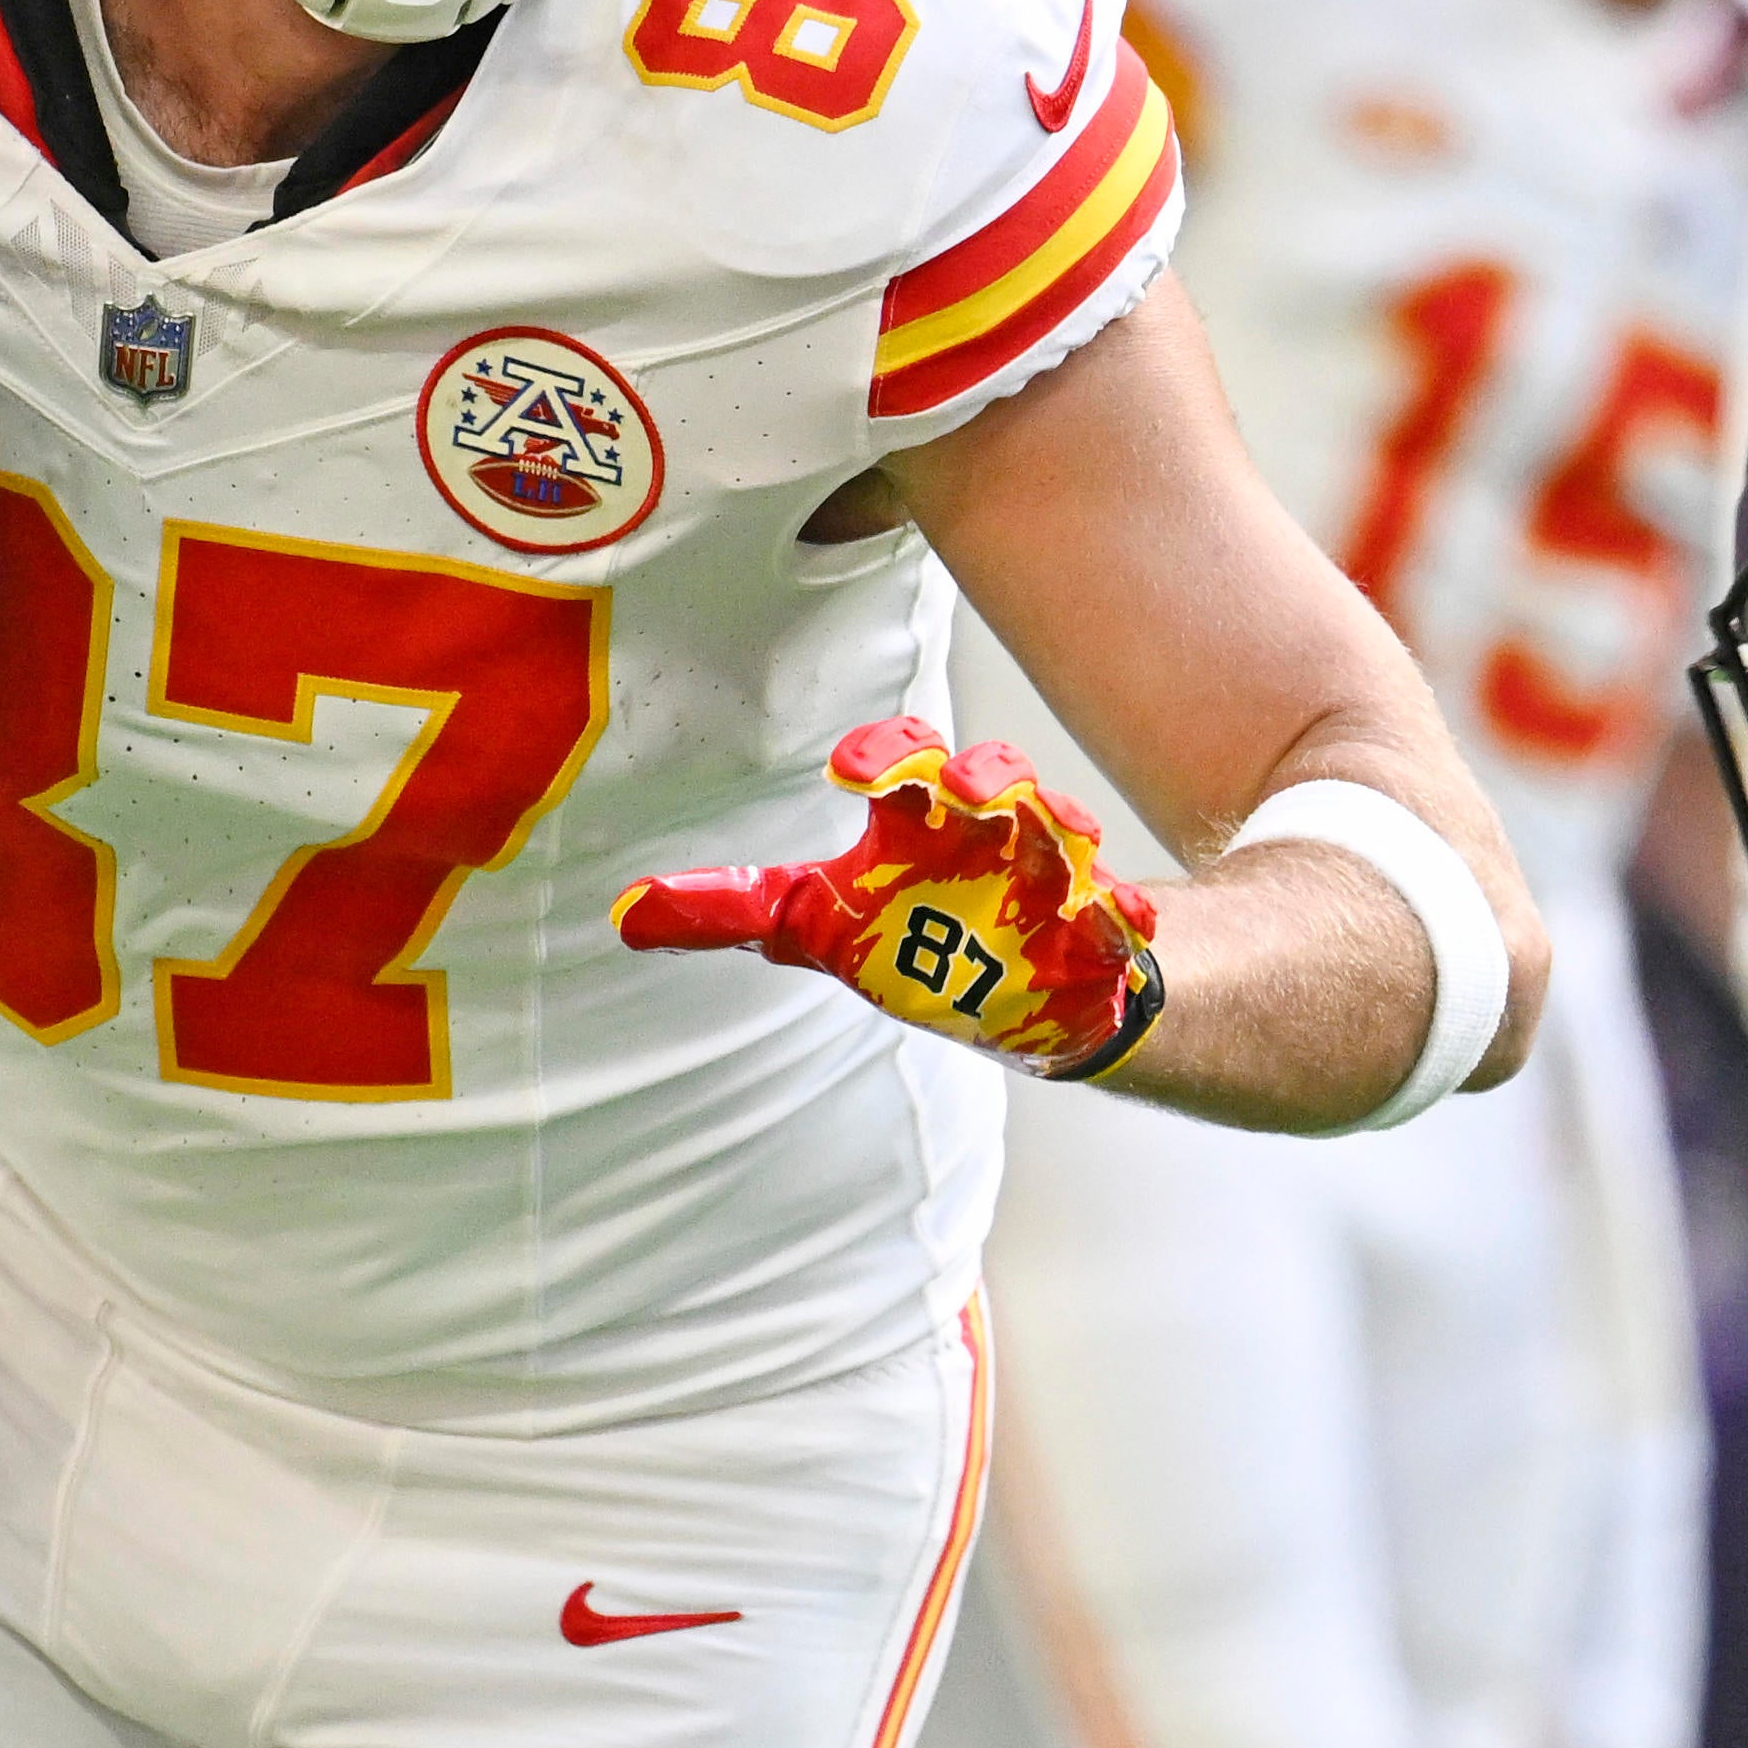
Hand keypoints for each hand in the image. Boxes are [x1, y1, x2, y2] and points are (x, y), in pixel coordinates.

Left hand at [614, 718, 1166, 1079]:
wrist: (1009, 995)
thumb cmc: (913, 939)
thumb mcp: (815, 925)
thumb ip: (731, 913)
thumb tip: (625, 915)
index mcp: (918, 820)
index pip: (903, 758)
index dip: (884, 753)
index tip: (852, 775)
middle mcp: (987, 832)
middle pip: (995, 774)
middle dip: (986, 775)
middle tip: (964, 791)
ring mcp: (1050, 876)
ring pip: (1066, 828)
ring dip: (1063, 830)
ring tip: (1061, 843)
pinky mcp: (1097, 929)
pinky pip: (1122, 914)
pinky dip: (1122, 916)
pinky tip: (1119, 924)